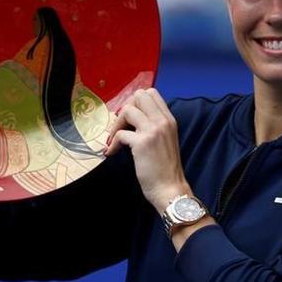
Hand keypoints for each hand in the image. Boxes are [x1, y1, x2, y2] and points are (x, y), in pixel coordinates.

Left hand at [105, 88, 190, 212]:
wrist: (170, 189)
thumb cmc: (166, 168)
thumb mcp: (166, 140)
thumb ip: (155, 126)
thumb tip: (133, 119)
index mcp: (169, 120)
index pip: (152, 93)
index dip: (136, 102)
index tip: (130, 117)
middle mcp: (162, 121)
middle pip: (140, 95)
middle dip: (126, 107)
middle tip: (122, 124)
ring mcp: (153, 130)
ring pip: (128, 110)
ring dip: (117, 123)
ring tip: (114, 138)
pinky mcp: (142, 143)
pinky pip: (120, 134)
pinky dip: (112, 143)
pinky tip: (111, 152)